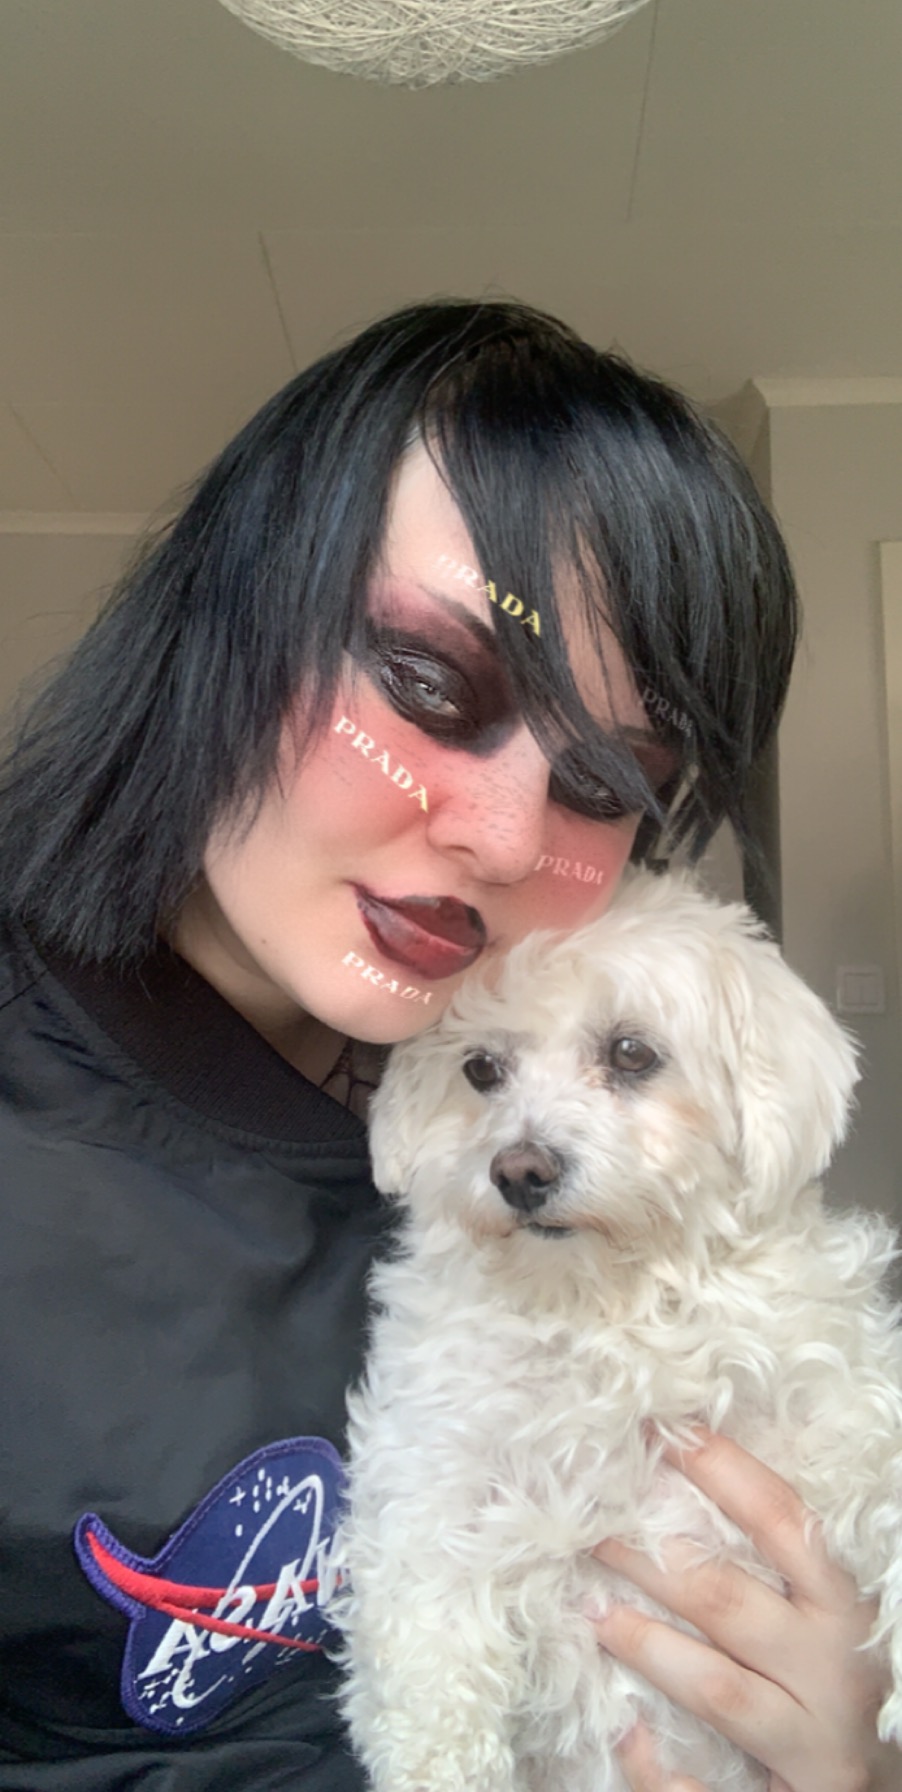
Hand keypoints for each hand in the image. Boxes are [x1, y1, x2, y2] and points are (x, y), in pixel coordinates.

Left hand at [587, 1426, 897, 1791]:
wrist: (881, 1786)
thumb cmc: (836, 1678)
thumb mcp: (823, 1614)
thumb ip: (775, 1556)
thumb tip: (689, 1463)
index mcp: (844, 1610)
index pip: (781, 1520)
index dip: (719, 1469)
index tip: (660, 1431)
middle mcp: (833, 1673)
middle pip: (728, 1601)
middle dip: (653, 1557)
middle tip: (590, 1521)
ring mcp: (811, 1744)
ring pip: (717, 1687)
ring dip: (646, 1642)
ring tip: (589, 1607)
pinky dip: (660, 1768)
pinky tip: (624, 1733)